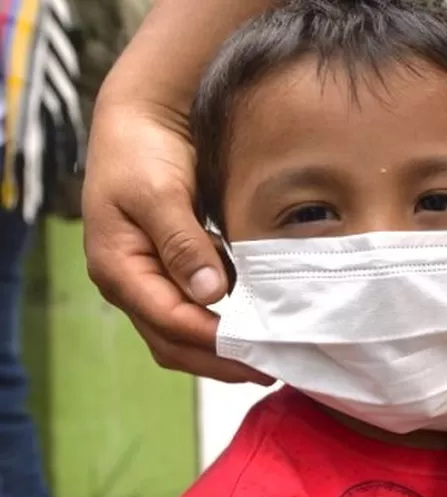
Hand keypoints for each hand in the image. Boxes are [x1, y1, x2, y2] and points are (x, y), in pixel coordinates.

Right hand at [82, 102, 272, 384]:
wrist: (141, 118)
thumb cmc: (141, 152)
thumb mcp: (160, 195)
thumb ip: (183, 245)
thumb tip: (211, 293)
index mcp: (118, 270)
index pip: (170, 323)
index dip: (214, 342)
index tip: (257, 353)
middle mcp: (130, 282)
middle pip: (173, 340)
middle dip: (220, 360)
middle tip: (269, 369)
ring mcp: (149, 276)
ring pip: (184, 329)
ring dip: (223, 346)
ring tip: (269, 352)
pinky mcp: (170, 266)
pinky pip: (195, 304)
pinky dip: (225, 317)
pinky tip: (257, 318)